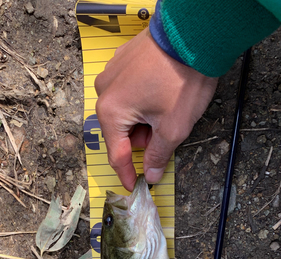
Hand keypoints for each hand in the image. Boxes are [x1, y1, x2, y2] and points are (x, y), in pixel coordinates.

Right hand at [95, 28, 217, 190]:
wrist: (193, 35)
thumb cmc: (182, 78)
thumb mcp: (173, 128)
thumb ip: (158, 155)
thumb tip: (151, 173)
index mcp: (111, 112)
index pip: (116, 154)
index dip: (127, 173)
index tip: (133, 185)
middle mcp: (104, 92)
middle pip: (120, 132)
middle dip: (141, 139)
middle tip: (163, 133)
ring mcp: (111, 74)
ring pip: (124, 112)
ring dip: (142, 119)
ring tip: (164, 108)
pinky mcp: (121, 62)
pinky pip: (126, 92)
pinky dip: (141, 100)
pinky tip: (159, 93)